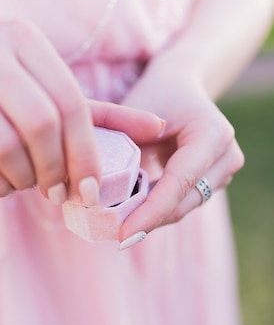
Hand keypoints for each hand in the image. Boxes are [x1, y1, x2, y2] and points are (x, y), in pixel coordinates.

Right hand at [0, 20, 102, 202]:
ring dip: (25, 179)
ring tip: (28, 182)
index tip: (90, 189)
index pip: (70, 102)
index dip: (85, 154)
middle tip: (57, 192)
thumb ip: (103, 114)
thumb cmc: (1, 94)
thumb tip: (159, 129)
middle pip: (39, 123)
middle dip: (55, 170)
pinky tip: (3, 183)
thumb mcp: (50, 94)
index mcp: (25, 37)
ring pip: (5, 146)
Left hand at [118, 67, 243, 247]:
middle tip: (110, 236)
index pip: (178, 183)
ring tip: (115, 228)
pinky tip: (128, 217)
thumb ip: (122, 148)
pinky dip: (155, 211)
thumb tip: (98, 192)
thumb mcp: (133, 113)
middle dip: (146, 221)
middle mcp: (227, 156)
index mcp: (211, 133)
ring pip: (182, 208)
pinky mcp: (214, 183)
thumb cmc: (152, 95)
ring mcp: (224, 172)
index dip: (150, 213)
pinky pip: (181, 204)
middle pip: (182, 202)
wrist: (180, 87)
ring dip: (150, 218)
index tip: (122, 236)